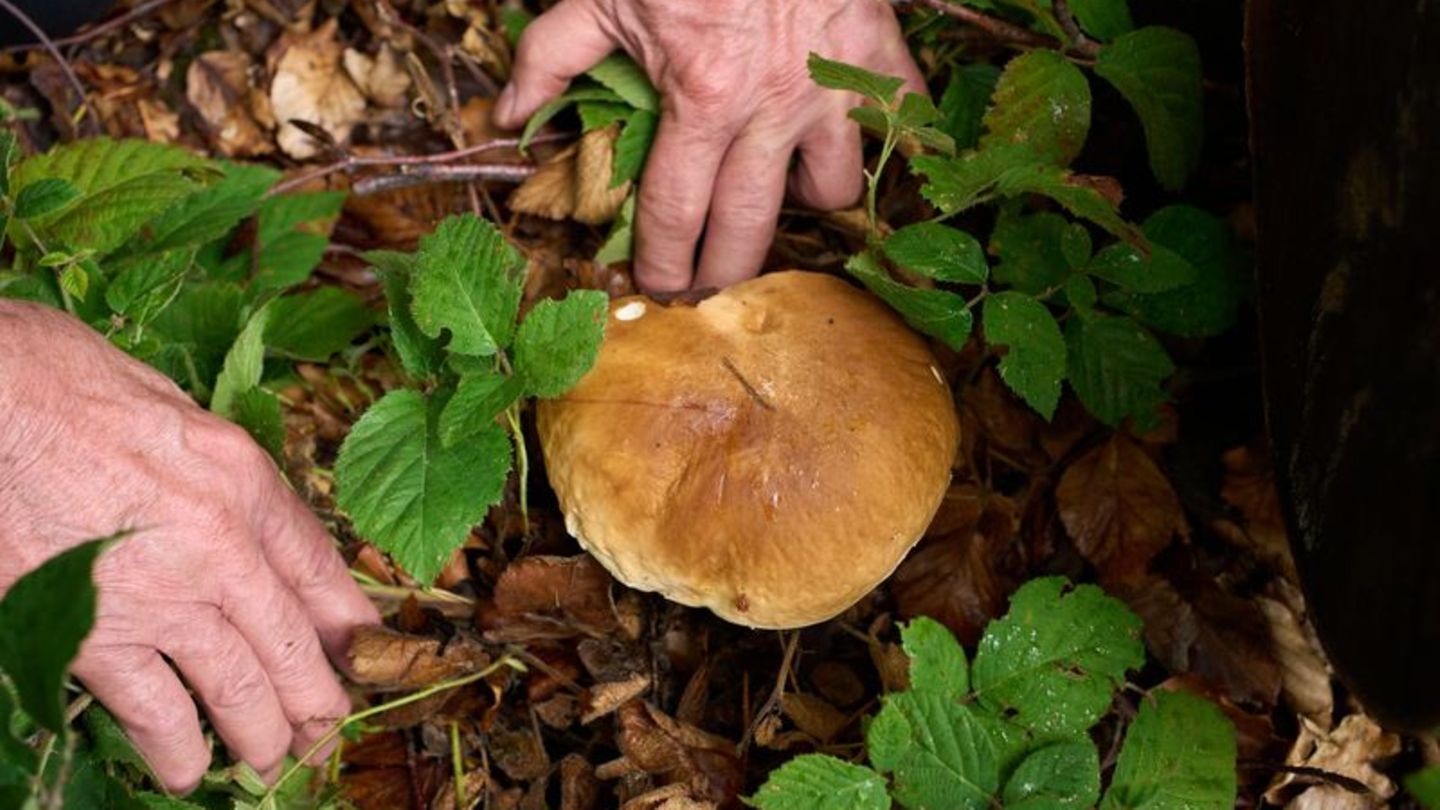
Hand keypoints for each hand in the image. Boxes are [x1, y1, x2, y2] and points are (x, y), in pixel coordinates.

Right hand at [0, 301, 378, 792]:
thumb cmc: (74, 386)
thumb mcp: (184, 416)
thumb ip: (228, 479)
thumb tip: (258, 526)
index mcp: (246, 482)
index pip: (321, 569)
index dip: (349, 623)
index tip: (364, 653)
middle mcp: (220, 546)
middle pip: (291, 645)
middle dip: (317, 702)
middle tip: (325, 736)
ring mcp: (157, 597)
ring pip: (236, 689)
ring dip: (262, 737)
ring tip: (272, 764)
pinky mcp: (88, 634)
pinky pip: (152, 712)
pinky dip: (176, 750)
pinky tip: (187, 773)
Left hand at [495, 0, 924, 291]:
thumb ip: (551, 57)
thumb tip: (508, 113)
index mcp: (701, 100)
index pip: (677, 213)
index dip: (664, 263)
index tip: (656, 287)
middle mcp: (771, 110)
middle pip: (751, 229)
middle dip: (725, 273)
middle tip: (709, 286)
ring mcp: (831, 87)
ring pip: (832, 189)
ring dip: (802, 203)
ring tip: (777, 195)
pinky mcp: (877, 55)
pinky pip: (899, 125)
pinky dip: (882, 142)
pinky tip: (853, 144)